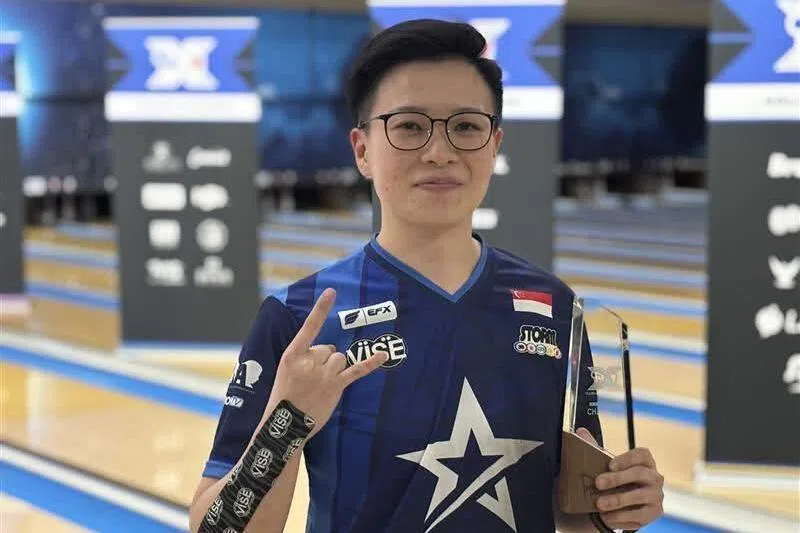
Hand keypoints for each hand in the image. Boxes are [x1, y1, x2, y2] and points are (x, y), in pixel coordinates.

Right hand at [270, 288, 386, 436]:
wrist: (285, 424)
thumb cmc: (284, 396)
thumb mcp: (286, 370)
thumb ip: (304, 357)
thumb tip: (326, 352)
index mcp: (293, 354)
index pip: (309, 327)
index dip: (321, 308)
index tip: (332, 292)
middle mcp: (309, 361)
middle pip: (328, 348)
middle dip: (324, 361)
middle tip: (312, 379)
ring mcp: (324, 374)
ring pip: (340, 358)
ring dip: (335, 369)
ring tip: (321, 385)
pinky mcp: (336, 386)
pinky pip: (356, 370)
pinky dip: (371, 362)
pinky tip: (383, 355)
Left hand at [575, 428, 663, 530]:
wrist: (624, 504)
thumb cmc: (616, 479)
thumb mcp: (606, 464)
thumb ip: (595, 447)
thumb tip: (581, 431)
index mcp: (645, 461)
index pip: (642, 454)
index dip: (626, 458)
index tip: (610, 465)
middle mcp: (654, 477)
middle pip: (639, 474)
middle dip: (617, 479)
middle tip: (598, 483)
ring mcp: (656, 495)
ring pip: (639, 495)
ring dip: (618, 500)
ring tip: (600, 504)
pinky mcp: (654, 512)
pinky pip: (639, 515)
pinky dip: (622, 517)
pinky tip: (607, 517)